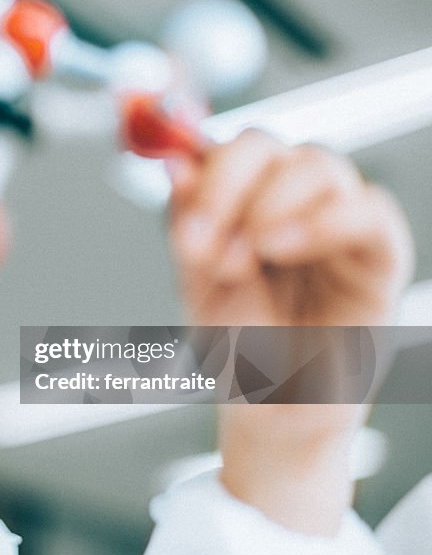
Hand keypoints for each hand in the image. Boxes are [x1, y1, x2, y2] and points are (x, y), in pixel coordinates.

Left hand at [167, 130, 413, 325]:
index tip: (186, 229)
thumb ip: (190, 223)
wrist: (272, 409)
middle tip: (206, 245)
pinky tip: (281, 248)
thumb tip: (176, 162)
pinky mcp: (379, 254)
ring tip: (241, 262)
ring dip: (269, 206)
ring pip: (318, 166)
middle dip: (227, 187)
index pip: (224, 148)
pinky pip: (369, 211)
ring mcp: (336, 221)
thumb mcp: (197, 285)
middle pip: (266, 145)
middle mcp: (289, 199)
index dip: (203, 175)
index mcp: (240, 198)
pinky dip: (322, 222)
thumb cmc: (238, 346)